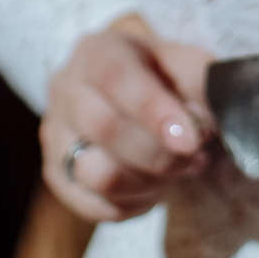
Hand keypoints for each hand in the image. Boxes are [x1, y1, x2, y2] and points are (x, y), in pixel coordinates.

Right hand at [40, 13, 215, 222]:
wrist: (137, 95)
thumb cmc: (164, 79)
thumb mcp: (188, 66)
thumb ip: (202, 83)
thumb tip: (203, 120)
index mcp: (98, 52)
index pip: (115, 76)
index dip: (153, 111)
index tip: (190, 140)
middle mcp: (66, 88)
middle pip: (104, 128)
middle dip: (160, 153)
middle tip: (194, 156)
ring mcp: (55, 134)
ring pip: (97, 175)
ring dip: (148, 182)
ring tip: (174, 170)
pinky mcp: (57, 175)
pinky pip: (97, 206)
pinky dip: (135, 203)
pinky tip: (154, 185)